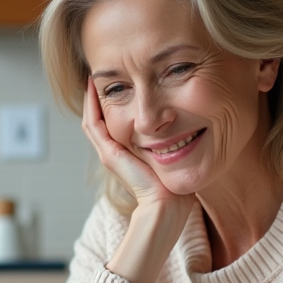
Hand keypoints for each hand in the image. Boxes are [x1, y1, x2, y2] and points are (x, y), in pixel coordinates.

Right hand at [81, 77, 193, 211]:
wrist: (166, 205)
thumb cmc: (174, 188)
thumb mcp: (172, 159)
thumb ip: (174, 146)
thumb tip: (191, 130)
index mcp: (126, 155)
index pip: (113, 125)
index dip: (112, 106)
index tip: (119, 86)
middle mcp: (114, 154)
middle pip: (99, 121)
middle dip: (98, 99)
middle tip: (100, 77)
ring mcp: (108, 154)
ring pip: (92, 120)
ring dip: (91, 99)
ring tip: (93, 79)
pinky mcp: (109, 154)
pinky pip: (94, 124)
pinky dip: (91, 106)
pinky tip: (93, 88)